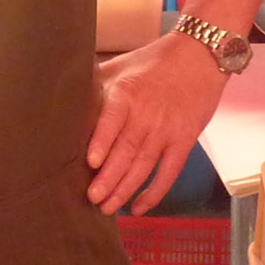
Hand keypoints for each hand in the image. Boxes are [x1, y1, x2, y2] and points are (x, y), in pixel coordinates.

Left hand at [84, 32, 228, 214]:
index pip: (113, 120)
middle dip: (109, 178)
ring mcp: (168, 130)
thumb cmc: (154, 62)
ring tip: (108, 208)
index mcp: (128, 93)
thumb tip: (65, 100)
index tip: (91, 162)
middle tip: (93, 198)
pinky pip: (169, 172)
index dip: (102, 141)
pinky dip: (155, 193)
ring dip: (125, 190)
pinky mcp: (185, 140)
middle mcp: (148, 114)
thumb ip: (96, 84)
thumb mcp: (120, 66)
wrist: (200, 56)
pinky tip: (139, 207)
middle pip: (126, 151)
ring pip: (144, 166)